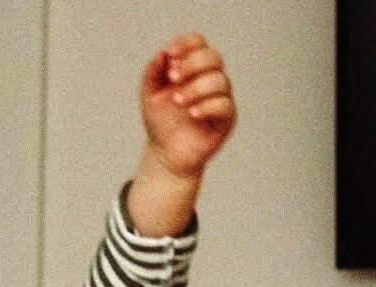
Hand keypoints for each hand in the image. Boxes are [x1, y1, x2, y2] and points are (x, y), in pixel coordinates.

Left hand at [140, 32, 236, 179]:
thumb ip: (152, 72)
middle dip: (192, 64)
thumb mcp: (149, 94)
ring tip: (178, 101)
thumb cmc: (161, 122)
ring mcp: (221, 99)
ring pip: (220, 81)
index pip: (199, 43)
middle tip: (172, 79)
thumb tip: (162, 54)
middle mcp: (211, 79)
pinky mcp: (226, 120)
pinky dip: (207, 106)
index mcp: (194, 68)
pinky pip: (225, 105)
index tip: (169, 55)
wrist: (165, 154)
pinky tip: (192, 113)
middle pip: (213, 57)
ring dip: (196, 88)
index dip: (186, 44)